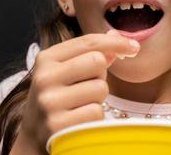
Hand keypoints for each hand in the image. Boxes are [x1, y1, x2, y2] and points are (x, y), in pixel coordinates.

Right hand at [11, 31, 139, 153]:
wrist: (36, 133)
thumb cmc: (58, 96)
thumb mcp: (66, 70)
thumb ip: (89, 52)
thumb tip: (116, 36)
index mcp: (47, 58)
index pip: (89, 42)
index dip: (116, 42)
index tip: (133, 46)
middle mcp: (45, 78)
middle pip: (97, 61)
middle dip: (100, 74)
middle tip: (87, 85)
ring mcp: (50, 102)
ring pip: (100, 88)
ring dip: (98, 98)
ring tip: (81, 104)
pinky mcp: (59, 125)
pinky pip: (97, 112)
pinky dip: (95, 117)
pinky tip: (80, 119)